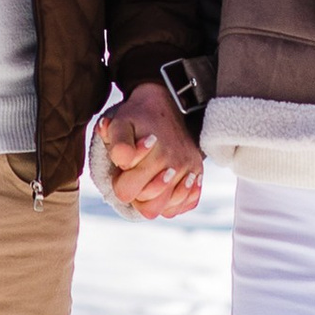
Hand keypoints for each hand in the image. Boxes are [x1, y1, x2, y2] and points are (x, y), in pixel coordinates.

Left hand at [97, 82, 202, 219]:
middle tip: (137, 173)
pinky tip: (166, 186)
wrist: (168, 103)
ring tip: (151, 179)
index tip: (124, 166)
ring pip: (167, 211)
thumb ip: (116, 143)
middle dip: (137, 194)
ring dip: (156, 198)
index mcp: (154, 156)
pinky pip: (186, 205)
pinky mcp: (198, 175)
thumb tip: (125, 160)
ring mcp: (189, 172)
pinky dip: (174, 201)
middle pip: (149, 209)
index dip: (120, 181)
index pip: (126, 193)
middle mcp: (175, 167)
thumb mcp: (120, 123)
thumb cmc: (138, 118)